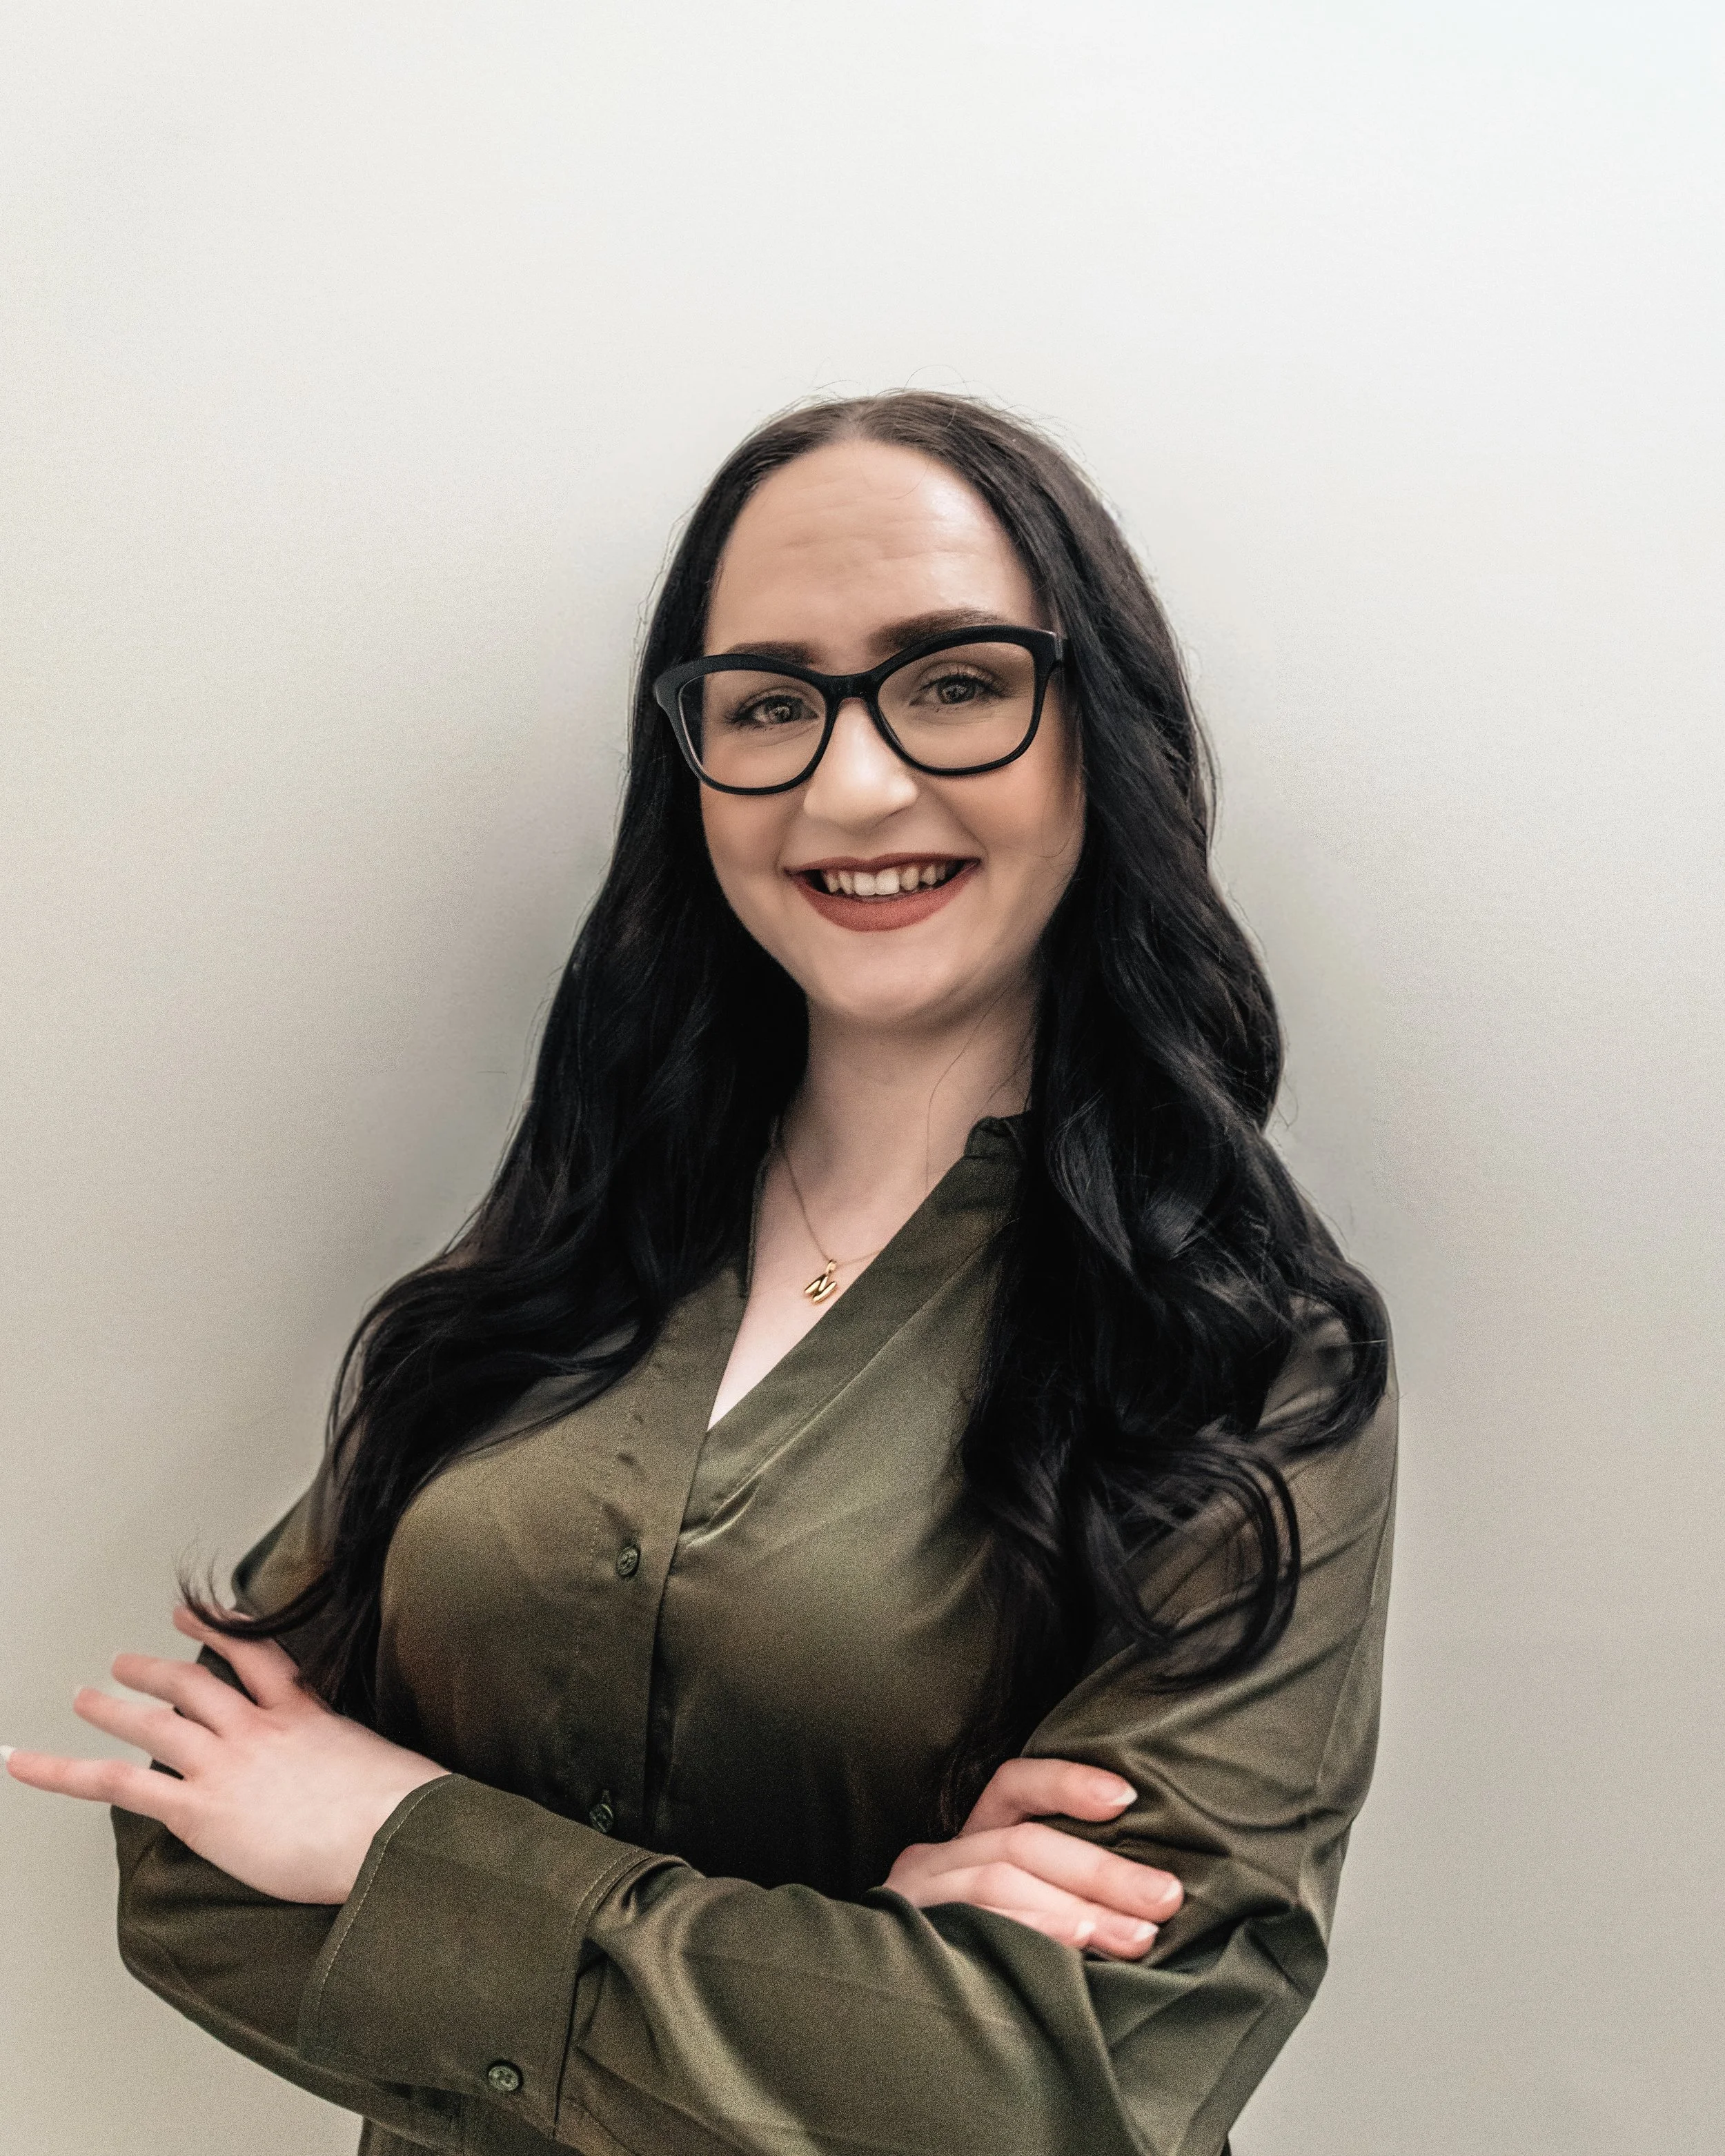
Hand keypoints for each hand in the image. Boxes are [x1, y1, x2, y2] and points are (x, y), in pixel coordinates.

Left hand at [3, 1606, 447, 1904]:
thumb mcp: (391, 1769)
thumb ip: (366, 1769)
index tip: (208, 1616)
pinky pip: (116, 1783)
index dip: (229, 1630)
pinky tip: (27, 1761)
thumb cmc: (404, 1812)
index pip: (260, 1659)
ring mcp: (224, 1763)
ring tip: (85, 1695)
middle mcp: (257, 1729)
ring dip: (112, 1705)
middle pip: (195, 1683)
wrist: (392, 1830)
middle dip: (156, 1671)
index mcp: (305, 1716)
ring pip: (153, 1722)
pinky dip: (62, 1770)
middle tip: (126, 1662)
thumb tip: (384, 1788)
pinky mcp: (198, 1806)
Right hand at [882, 1756, 1181, 1957]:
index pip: (1011, 1788)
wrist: (876, 2037)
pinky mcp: (904, 1946)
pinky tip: (1074, 1959)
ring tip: (1136, 1937)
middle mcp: (932, 1863)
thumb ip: (1054, 1895)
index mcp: (963, 1846)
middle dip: (1101, 1869)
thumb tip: (1146, 1901)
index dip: (1066, 1783)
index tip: (1127, 1798)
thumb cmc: (973, 1972)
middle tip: (1166, 1898)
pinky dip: (1031, 1939)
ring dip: (1076, 1910)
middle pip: (1020, 1844)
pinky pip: (974, 1932)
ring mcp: (912, 1903)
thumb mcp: (1008, 1918)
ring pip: (999, 1883)